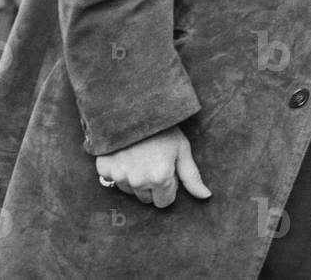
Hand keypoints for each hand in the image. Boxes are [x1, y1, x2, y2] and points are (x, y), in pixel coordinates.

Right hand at [95, 126, 210, 207]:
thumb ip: (192, 177)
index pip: (164, 202)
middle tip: (154, 160)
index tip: (168, 169)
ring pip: (130, 190)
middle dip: (152, 184)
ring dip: (136, 178)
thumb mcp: (183, 149)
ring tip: (140, 155)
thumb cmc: (164, 128)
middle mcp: (138, 181)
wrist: (137, 107)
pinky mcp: (104, 169)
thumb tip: (206, 197)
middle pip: (147, 198)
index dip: (169, 186)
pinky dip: (119, 170)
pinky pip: (113, 180)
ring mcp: (119, 175)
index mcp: (160, 178)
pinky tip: (126, 153)